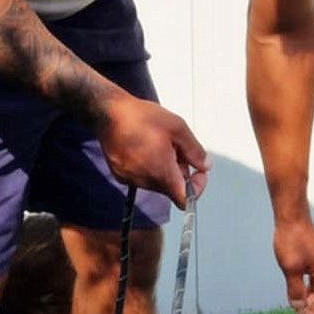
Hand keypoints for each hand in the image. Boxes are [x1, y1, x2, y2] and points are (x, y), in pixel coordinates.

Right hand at [99, 92, 209, 206]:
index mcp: (163, 174)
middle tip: (176, 148)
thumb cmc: (142, 118)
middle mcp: (147, 183)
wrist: (108, 113)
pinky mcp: (121, 176)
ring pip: (156, 182)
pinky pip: (140, 177)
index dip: (196, 188)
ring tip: (157, 144)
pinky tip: (142, 147)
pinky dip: (147, 167)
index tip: (197, 171)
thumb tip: (205, 166)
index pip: (185, 200)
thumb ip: (194, 150)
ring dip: (162, 168)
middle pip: (171, 188)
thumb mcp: (177, 128)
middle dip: (179, 172)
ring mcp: (132, 181)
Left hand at [273, 216, 313, 313]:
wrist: (291, 217)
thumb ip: (295, 289)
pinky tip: (295, 292)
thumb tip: (298, 307)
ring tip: (295, 307)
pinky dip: (306, 288)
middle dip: (311, 308)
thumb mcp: (291, 268)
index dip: (312, 313)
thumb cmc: (292, 241)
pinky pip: (313, 280)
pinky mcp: (313, 259)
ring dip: (308, 299)